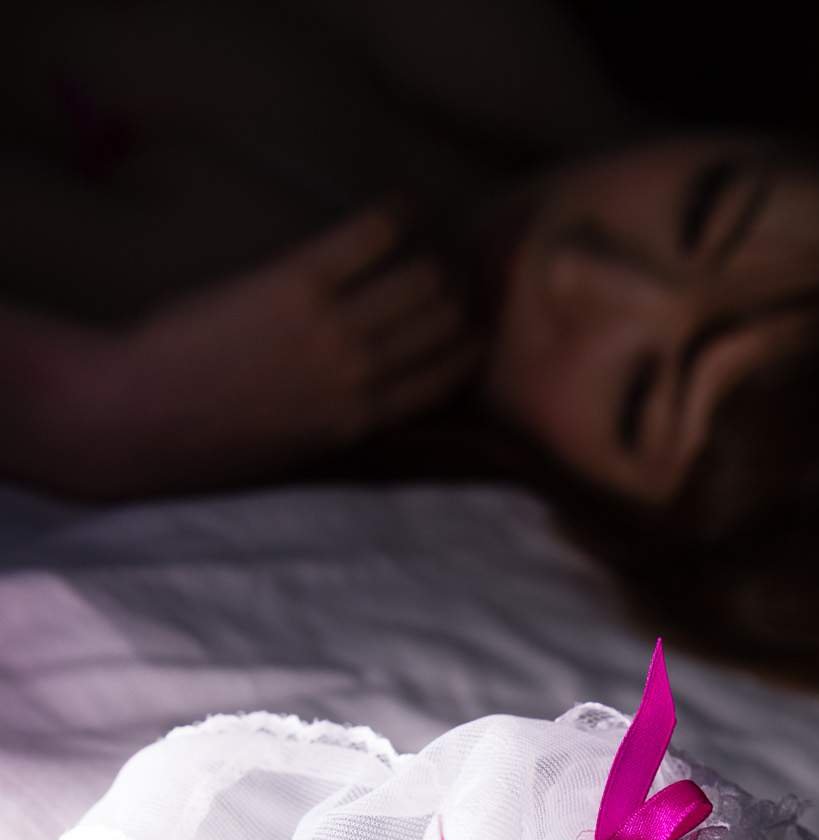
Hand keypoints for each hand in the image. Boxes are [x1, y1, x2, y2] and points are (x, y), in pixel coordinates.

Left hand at [93, 205, 480, 494]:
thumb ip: (349, 421)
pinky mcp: (294, 284)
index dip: (470, 340)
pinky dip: (395, 216)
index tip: (470, 317)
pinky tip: (400, 206)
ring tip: (431, 235)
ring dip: (436, 250)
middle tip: (452, 265)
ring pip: (423, 278)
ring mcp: (329, 329)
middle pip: (446, 320)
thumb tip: (388, 393)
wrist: (143, 415)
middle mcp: (359, 376)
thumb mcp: (298, 450)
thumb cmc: (211, 438)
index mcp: (362, 422)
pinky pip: (369, 237)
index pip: (451, 375)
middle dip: (458, 290)